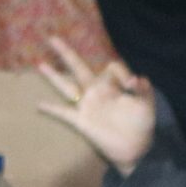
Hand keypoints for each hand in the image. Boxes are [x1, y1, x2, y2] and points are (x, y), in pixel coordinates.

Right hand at [35, 38, 158, 171]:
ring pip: (66, 86)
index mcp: (113, 85)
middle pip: (78, 67)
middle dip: (66, 53)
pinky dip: (51, 109)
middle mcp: (96, 91)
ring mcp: (87, 105)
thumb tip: (137, 78)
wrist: (135, 148)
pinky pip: (63, 113)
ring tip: (39, 64)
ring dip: (53, 76)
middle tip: (52, 38)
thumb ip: (144, 91)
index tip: (130, 83)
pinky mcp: (81, 121)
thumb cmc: (142, 125)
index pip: (110, 67)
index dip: (120, 71)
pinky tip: (38, 104)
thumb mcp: (147, 106)